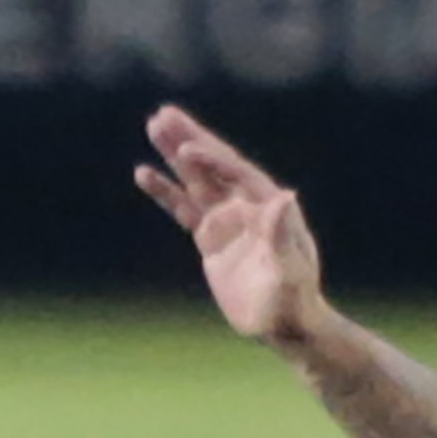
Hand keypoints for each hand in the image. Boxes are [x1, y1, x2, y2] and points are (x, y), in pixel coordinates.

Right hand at [133, 104, 331, 352]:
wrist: (284, 323)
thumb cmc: (293, 300)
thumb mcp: (290, 270)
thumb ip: (283, 235)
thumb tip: (285, 195)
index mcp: (269, 205)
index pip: (237, 174)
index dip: (212, 160)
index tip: (187, 149)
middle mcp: (247, 204)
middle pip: (214, 165)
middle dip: (190, 140)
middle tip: (163, 114)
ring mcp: (227, 218)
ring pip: (196, 179)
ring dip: (175, 154)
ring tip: (153, 125)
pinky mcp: (210, 236)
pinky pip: (183, 208)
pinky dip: (164, 191)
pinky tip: (143, 172)